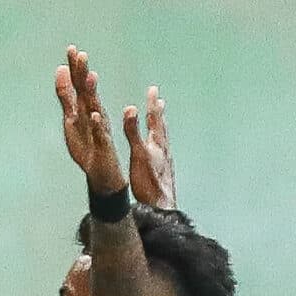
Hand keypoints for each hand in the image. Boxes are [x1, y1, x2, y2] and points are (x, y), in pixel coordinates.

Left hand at [54, 47, 128, 196]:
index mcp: (85, 109)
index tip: (72, 48)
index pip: (79, 85)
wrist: (103, 173)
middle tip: (80, 54)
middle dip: (83, 74)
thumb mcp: (71, 118)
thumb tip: (61, 70)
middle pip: (87, 92)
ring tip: (89, 76)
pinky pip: (99, 134)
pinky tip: (95, 114)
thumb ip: (66, 96)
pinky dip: (97, 124)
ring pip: (94, 109)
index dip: (75, 68)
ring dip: (92, 94)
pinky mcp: (101, 146)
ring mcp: (98, 130)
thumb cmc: (88, 145)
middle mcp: (94, 115)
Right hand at [122, 85, 174, 209]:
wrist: (161, 205)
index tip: (153, 90)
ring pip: (163, 139)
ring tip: (160, 120)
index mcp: (156, 144)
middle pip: (161, 127)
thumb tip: (130, 108)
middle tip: (159, 100)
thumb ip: (133, 132)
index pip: (154, 119)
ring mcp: (165, 160)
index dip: (152, 104)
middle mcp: (163, 150)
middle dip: (158, 113)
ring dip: (160, 127)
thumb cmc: (148, 182)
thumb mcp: (138, 155)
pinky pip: (162, 151)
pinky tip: (159, 149)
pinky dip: (159, 143)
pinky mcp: (164, 171)